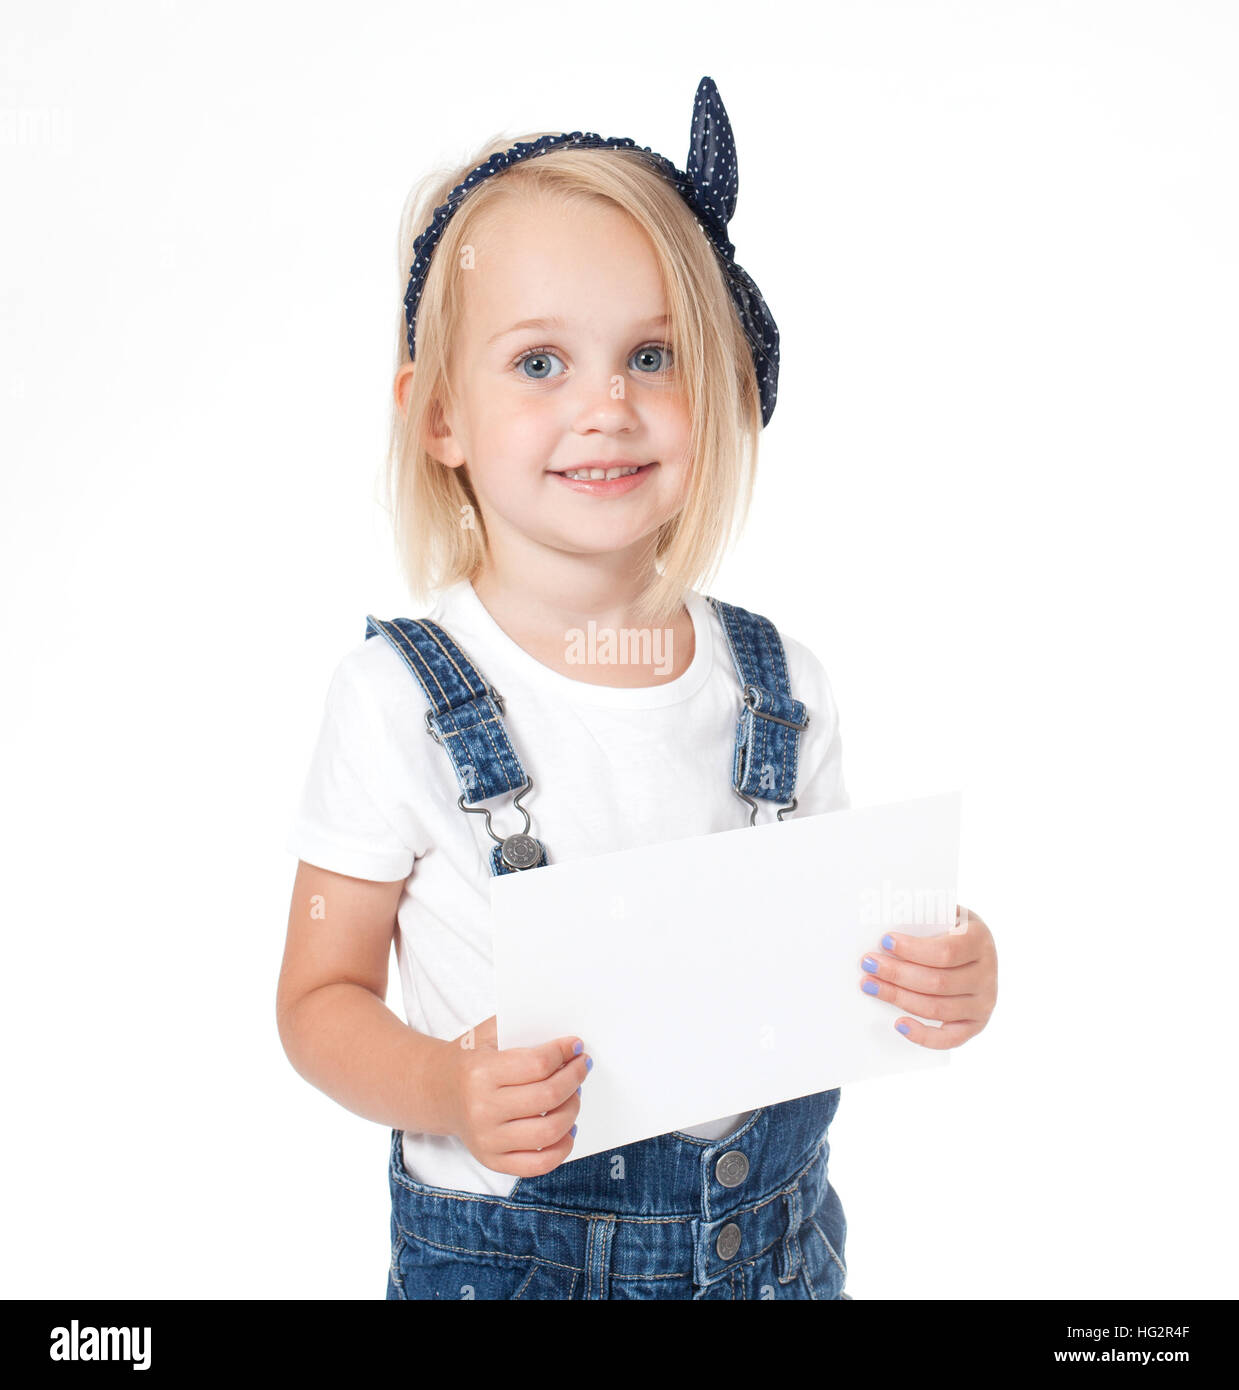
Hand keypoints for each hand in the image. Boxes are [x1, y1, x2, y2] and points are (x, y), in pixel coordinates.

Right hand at [445, 1015, 591, 1177]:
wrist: (436, 1091)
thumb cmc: (469, 1059)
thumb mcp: (487, 1034)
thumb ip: (523, 1031)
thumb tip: (568, 1043)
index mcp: (480, 1073)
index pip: (538, 1065)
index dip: (563, 1053)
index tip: (575, 1046)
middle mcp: (482, 1110)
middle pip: (548, 1097)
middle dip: (574, 1078)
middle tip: (582, 1067)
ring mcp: (487, 1140)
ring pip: (548, 1132)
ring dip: (572, 1110)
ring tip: (574, 1095)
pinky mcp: (492, 1161)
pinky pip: (538, 1165)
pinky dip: (561, 1148)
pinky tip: (567, 1129)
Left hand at [858, 904, 996, 1047]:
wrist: (974, 948)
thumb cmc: (949, 928)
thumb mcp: (944, 913)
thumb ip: (923, 917)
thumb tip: (885, 925)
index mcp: (980, 940)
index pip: (946, 952)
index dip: (913, 949)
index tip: (885, 941)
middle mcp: (987, 974)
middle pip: (938, 982)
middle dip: (897, 974)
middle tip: (868, 964)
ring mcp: (984, 1002)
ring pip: (937, 1008)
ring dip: (899, 998)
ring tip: (870, 985)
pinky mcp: (975, 1024)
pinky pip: (949, 1039)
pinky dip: (923, 1036)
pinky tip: (899, 1024)